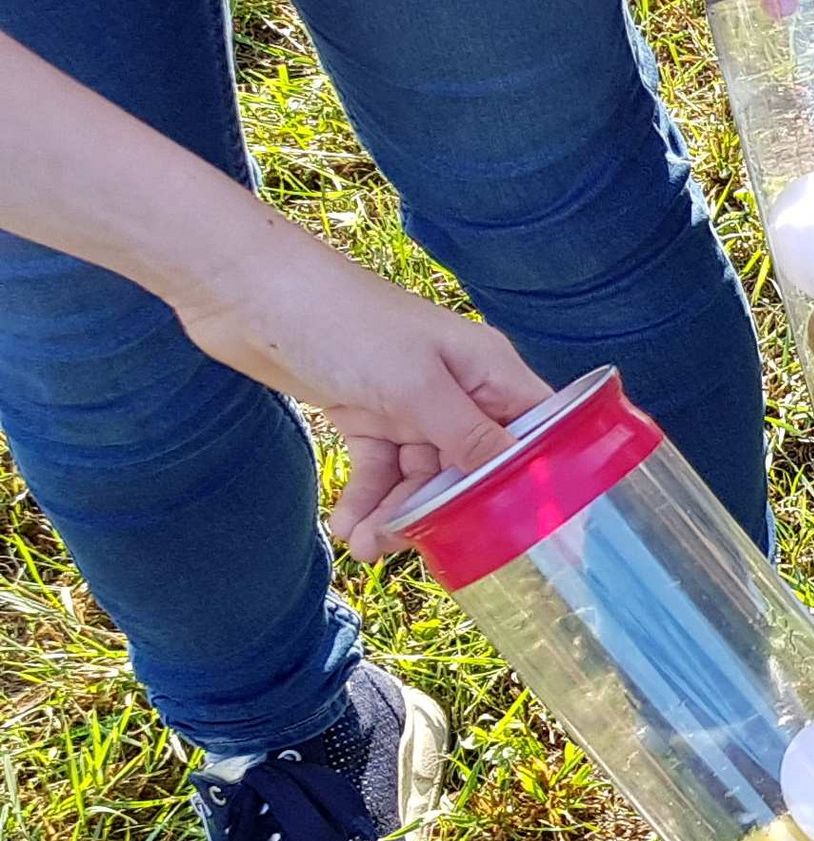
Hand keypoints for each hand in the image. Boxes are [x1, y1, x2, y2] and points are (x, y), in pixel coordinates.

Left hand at [179, 245, 555, 558]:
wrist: (247, 293)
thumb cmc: (343, 322)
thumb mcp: (416, 387)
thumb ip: (470, 437)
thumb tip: (525, 480)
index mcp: (487, 369)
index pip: (537, 431)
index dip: (540, 477)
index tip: (530, 529)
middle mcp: (456, 387)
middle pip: (474, 465)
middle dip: (446, 509)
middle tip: (417, 546)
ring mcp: (409, 402)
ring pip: (421, 475)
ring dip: (395, 512)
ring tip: (363, 544)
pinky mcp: (365, 412)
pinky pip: (378, 468)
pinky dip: (364, 497)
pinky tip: (346, 524)